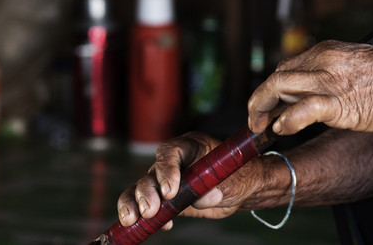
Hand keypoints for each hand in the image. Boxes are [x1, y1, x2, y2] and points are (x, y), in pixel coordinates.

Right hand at [115, 132, 257, 228]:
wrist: (240, 190)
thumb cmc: (239, 177)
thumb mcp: (233, 181)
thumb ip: (218, 187)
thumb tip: (204, 198)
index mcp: (192, 146)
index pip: (171, 151)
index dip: (166, 170)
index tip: (170, 192)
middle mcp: (175, 161)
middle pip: (152, 171)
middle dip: (147, 191)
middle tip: (150, 209)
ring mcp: (166, 180)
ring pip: (142, 188)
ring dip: (134, 203)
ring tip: (132, 219)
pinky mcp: (164, 199)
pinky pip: (144, 205)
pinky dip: (144, 217)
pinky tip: (159, 226)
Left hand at [249, 40, 372, 136]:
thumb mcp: (355, 64)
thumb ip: (332, 72)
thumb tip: (314, 89)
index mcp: (327, 50)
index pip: (287, 67)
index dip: (273, 88)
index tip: (270, 104)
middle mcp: (322, 60)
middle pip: (276, 75)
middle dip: (261, 98)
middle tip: (257, 119)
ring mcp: (327, 80)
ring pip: (277, 86)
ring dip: (261, 108)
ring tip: (259, 127)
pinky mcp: (336, 103)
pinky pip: (300, 110)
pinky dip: (285, 120)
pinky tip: (281, 130)